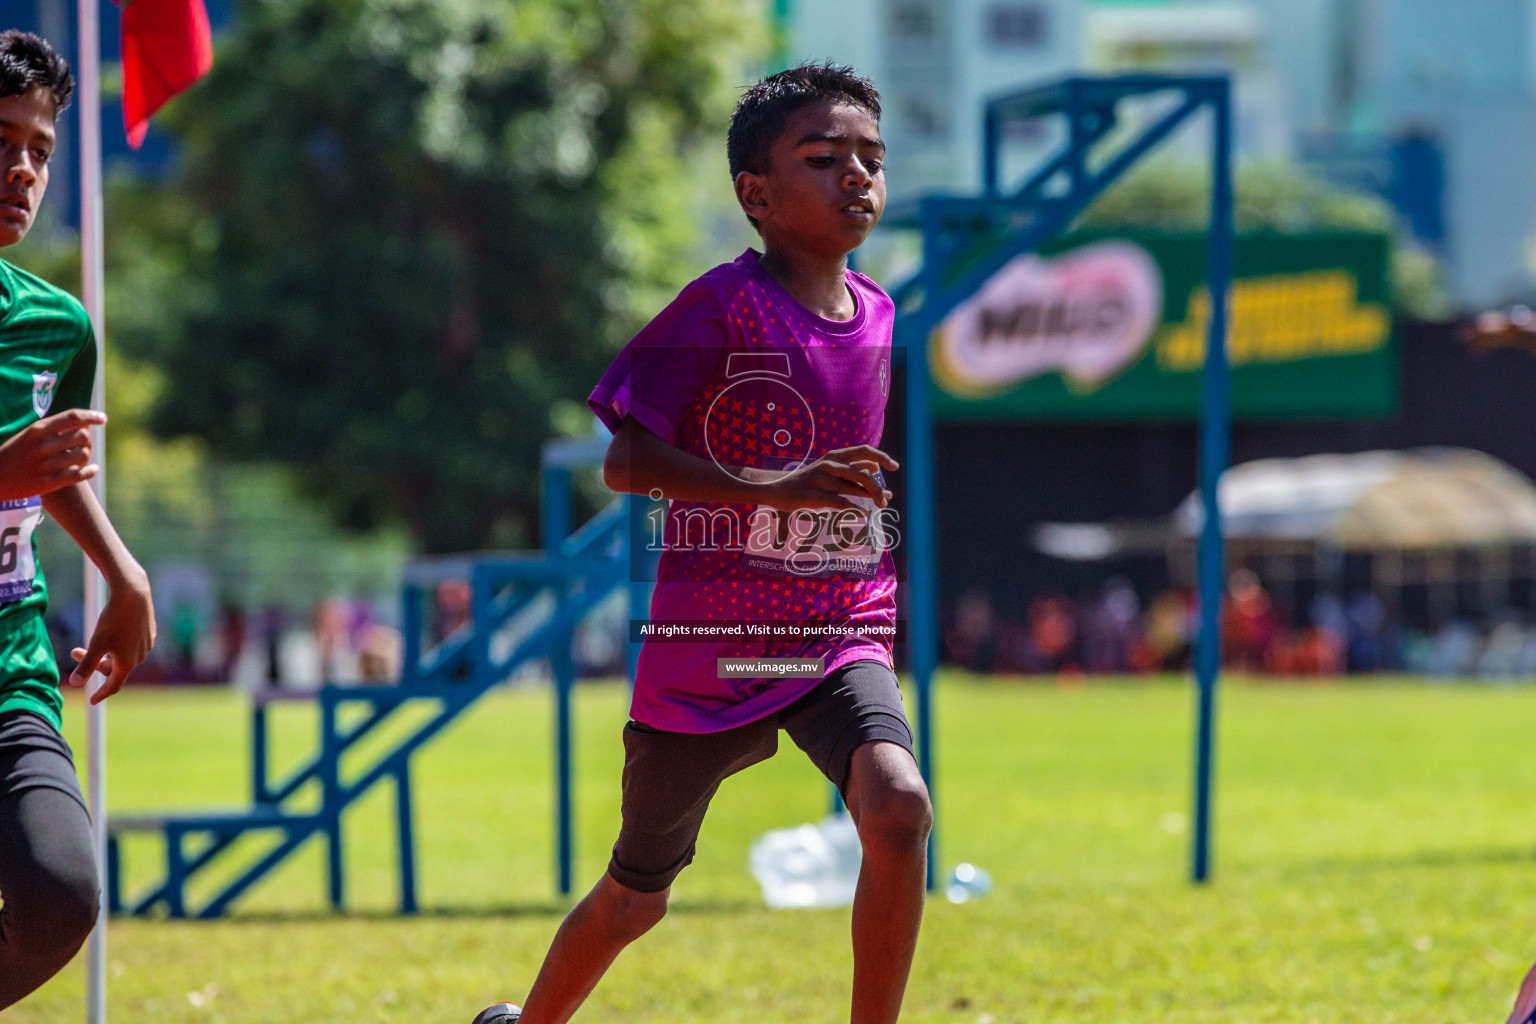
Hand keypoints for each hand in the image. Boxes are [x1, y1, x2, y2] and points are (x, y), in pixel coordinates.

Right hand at [0, 409, 105, 501]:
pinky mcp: (49, 483)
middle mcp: (42, 446)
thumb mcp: (28, 435)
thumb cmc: (14, 454)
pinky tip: (92, 469)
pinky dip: (90, 471)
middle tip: (85, 443)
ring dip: (87, 455)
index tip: (103, 418)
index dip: (91, 416)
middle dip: (88, 439)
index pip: (72, 418)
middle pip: (82, 437)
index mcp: (36, 430)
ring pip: (83, 455)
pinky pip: (79, 475)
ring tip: (83, 456)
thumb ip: (53, 429)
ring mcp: (46, 465)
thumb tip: (84, 423)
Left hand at [68, 567, 153, 703]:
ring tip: (95, 638)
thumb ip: (86, 665)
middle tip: (74, 652)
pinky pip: (132, 645)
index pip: (113, 685)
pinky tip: (114, 630)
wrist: (134, 594)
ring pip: (123, 655)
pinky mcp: (149, 633)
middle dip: (94, 664)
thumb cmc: (113, 620)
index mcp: (127, 663)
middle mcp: (140, 657)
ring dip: (106, 652)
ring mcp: (146, 645)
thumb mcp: (96, 644)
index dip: (101, 693)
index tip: (92, 700)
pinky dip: (118, 643)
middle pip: (115, 668)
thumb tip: (75, 684)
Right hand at [762, 445, 897, 511]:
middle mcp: (829, 465)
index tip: (895, 467)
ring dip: (870, 498)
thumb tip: (876, 466)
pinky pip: (839, 502)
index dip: (882, 457)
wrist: (777, 487)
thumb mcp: (829, 468)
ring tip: (879, 506)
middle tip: (886, 499)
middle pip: (863, 474)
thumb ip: (851, 468)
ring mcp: (821, 480)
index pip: (864, 451)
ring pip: (853, 488)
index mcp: (834, 456)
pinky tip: (862, 513)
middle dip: (878, 488)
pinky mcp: (814, 496)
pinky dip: (854, 508)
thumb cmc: (807, 479)